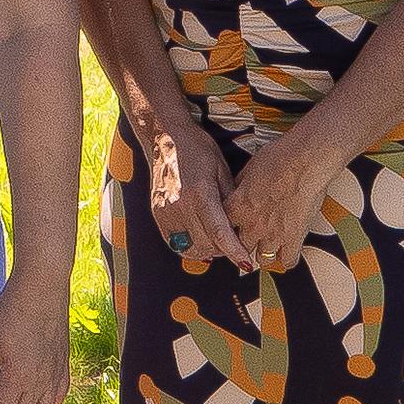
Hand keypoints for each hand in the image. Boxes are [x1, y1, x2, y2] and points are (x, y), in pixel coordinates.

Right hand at [142, 119, 247, 271]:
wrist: (165, 139)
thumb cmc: (199, 151)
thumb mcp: (222, 170)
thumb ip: (231, 200)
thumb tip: (244, 225)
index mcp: (200, 193)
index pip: (219, 232)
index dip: (234, 251)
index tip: (246, 264)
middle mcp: (180, 205)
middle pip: (206, 244)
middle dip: (223, 250)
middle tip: (235, 244)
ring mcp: (165, 212)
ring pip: (190, 248)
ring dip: (206, 250)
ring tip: (217, 242)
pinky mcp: (157, 214)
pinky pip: (175, 243)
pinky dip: (190, 246)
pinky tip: (200, 239)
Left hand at [220, 131, 339, 271]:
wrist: (306, 159)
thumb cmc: (280, 156)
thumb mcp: (250, 167)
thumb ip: (241, 185)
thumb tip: (237, 189)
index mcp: (238, 205)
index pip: (220, 228)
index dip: (225, 230)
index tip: (229, 230)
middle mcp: (252, 223)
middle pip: (239, 247)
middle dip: (243, 245)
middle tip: (250, 241)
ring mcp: (273, 234)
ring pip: (262, 260)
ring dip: (264, 254)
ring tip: (268, 248)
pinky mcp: (294, 238)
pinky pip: (288, 261)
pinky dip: (287, 259)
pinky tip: (287, 252)